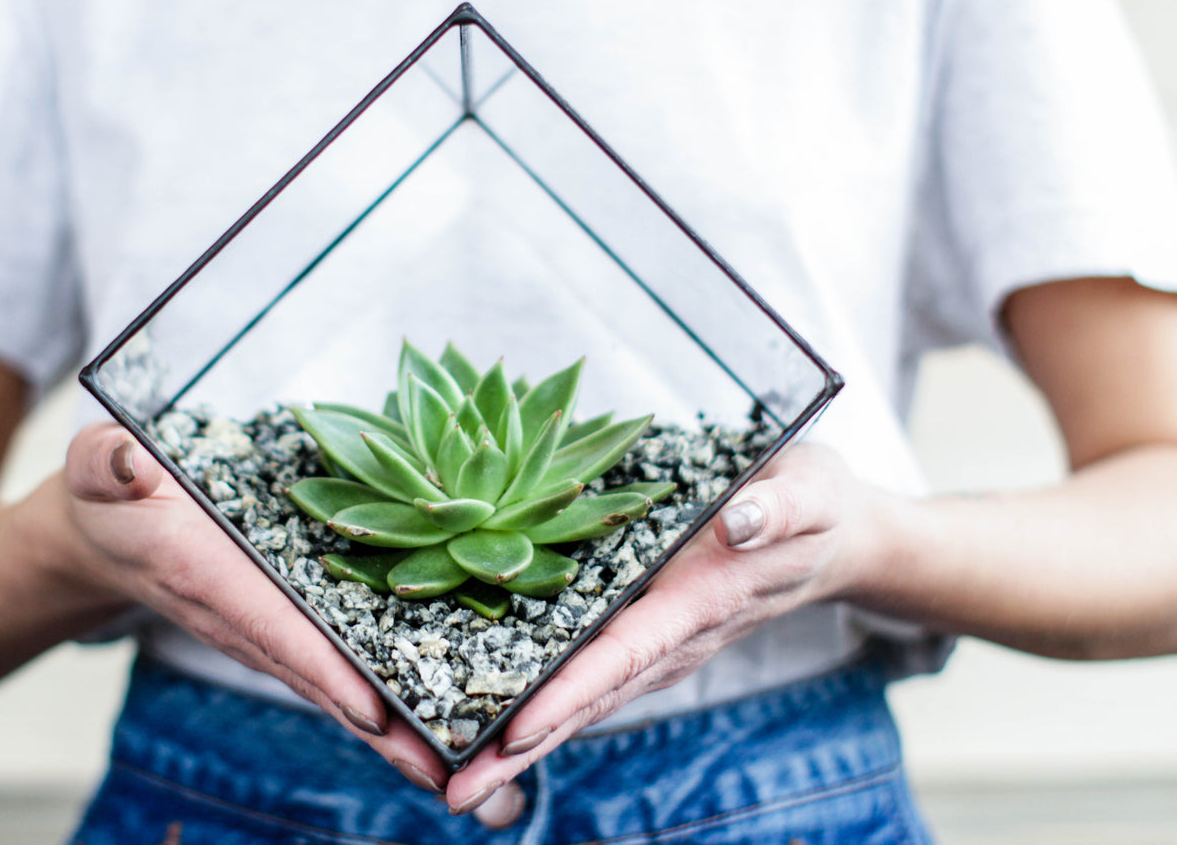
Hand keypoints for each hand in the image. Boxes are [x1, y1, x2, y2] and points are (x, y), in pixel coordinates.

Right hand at [52, 422, 452, 791]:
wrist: (106, 536)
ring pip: (333, 680)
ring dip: (390, 726)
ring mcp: (264, 629)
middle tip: (443, 766)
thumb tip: (129, 464)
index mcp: (203, 574)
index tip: (373, 707)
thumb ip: (107, 466)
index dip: (323, 666)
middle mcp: (240, 616)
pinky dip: (381, 695)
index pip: (271, 626)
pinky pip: (334, 663)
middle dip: (378, 725)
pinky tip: (436, 717)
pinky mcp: (282, 624)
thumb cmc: (109, 497)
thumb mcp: (97, 467)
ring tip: (455, 763)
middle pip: (317, 676)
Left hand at [443, 444, 884, 811]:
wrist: (832, 537)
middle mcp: (671, 638)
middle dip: (522, 747)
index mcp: (698, 603)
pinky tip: (489, 721)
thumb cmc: (815, 506)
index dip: (568, 695)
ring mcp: (657, 643)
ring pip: (581, 698)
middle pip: (588, 699)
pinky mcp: (644, 632)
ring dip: (520, 741)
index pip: (624, 655)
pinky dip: (538, 706)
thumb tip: (739, 523)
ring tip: (454, 776)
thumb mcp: (810, 492)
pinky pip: (587, 676)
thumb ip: (778, 508)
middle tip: (452, 792)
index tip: (513, 732)